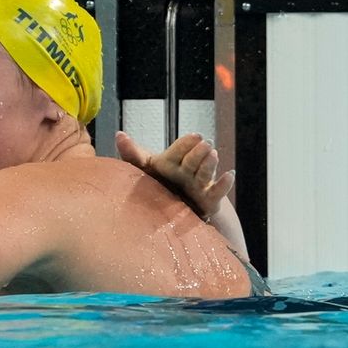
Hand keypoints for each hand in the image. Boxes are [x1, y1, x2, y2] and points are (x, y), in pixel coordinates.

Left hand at [115, 131, 233, 218]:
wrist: (168, 212)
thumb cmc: (154, 185)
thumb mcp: (142, 170)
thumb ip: (132, 154)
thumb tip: (119, 134)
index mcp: (171, 161)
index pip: (179, 149)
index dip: (186, 143)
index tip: (194, 136)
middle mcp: (187, 171)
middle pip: (193, 159)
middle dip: (198, 151)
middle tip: (204, 144)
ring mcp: (198, 184)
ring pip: (205, 172)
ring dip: (209, 164)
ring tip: (213, 154)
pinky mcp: (208, 201)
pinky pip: (217, 192)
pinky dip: (223, 184)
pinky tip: (228, 175)